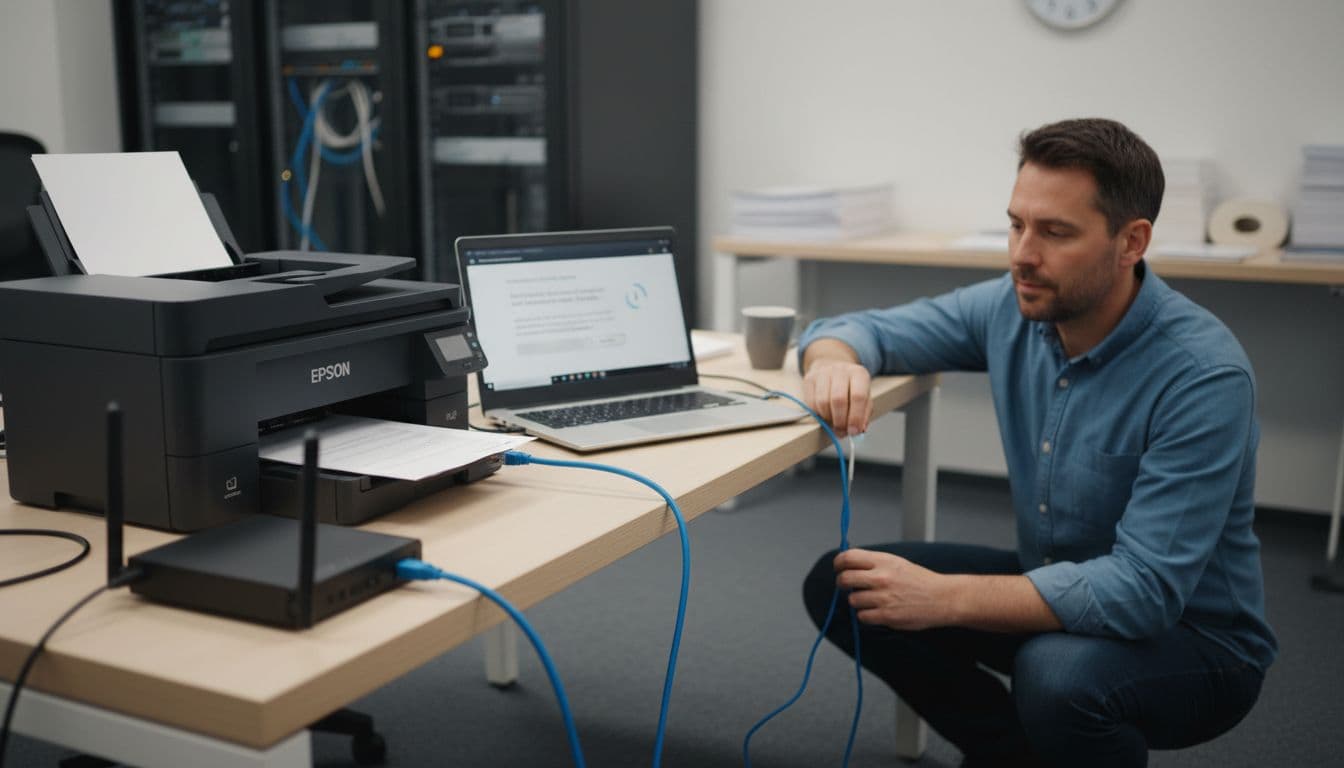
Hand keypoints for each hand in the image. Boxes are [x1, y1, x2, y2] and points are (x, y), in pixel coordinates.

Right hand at [801, 358, 872, 436]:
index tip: (853, 431)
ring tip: (833, 421)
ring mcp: (823, 373)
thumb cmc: (850, 387)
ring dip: (828, 418)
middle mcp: (841, 370)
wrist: (832, 368)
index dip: (856, 417)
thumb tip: (859, 429)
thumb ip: (864, 414)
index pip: (858, 396)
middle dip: (840, 420)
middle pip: (838, 399)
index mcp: (859, 374)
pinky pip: (811, 403)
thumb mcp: (864, 397)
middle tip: (841, 430)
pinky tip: (824, 414)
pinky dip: (818, 414)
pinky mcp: (809, 379)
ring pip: (823, 402)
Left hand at [834, 549, 951, 629]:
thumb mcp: (896, 562)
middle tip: (848, 586)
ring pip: (852, 600)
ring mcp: (883, 597)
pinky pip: (862, 616)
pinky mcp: (887, 615)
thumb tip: (849, 563)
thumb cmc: (919, 580)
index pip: (848, 557)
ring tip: (870, 599)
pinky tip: (877, 611)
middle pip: (844, 579)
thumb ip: (873, 562)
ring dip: (857, 601)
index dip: (838, 563)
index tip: (838, 567)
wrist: (942, 598)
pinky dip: (866, 615)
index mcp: (883, 561)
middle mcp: (881, 577)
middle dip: (842, 583)